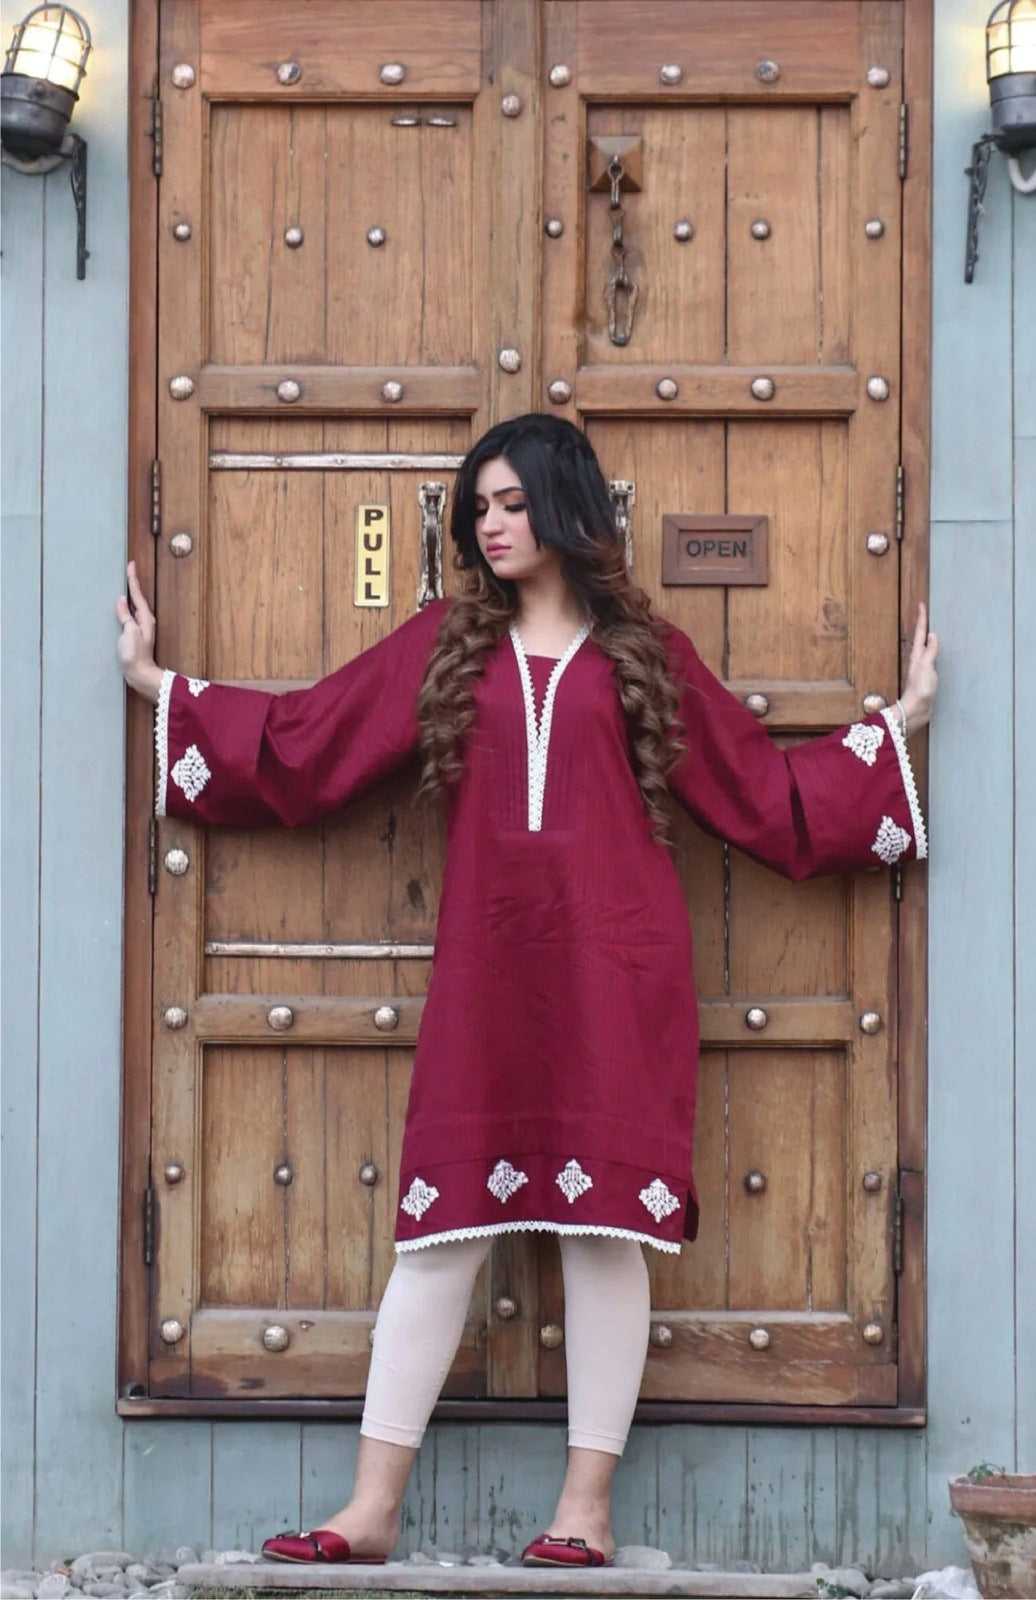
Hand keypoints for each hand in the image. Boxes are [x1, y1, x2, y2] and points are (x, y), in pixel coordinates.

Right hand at [116, 560, 162, 701]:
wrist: (140, 674)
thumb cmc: (135, 655)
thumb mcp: (129, 633)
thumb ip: (125, 616)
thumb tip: (121, 601)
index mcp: (145, 618)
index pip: (137, 594)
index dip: (133, 579)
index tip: (131, 565)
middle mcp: (144, 621)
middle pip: (137, 598)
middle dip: (132, 584)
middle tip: (128, 569)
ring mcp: (139, 628)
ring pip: (133, 606)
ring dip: (128, 595)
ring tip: (122, 583)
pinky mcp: (134, 635)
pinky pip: (128, 615)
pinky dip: (124, 607)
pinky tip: (119, 607)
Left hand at [899, 602, 938, 732]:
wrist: (917, 710)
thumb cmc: (920, 689)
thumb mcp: (926, 667)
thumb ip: (930, 651)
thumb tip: (932, 635)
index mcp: (917, 656)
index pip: (919, 633)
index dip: (921, 619)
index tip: (921, 604)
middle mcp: (917, 660)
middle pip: (920, 639)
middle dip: (922, 625)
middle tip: (924, 613)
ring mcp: (921, 669)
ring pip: (924, 648)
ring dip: (926, 638)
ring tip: (931, 629)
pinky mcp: (925, 678)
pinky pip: (930, 659)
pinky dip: (932, 651)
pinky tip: (935, 653)